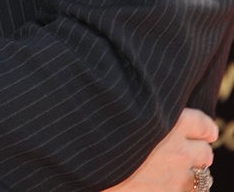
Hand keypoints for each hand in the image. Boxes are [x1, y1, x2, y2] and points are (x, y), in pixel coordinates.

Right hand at [102, 107, 216, 191]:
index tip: (203, 131)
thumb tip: (159, 116)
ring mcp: (175, 178)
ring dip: (192, 171)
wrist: (90, 163)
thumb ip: (148, 112)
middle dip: (198, 151)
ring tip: (179, 168)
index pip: (203, 125)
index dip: (204, 128)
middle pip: (205, 152)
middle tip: (189, 150)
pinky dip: (180, 187)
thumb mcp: (126, 111)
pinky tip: (166, 182)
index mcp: (172, 122)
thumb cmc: (102, 130)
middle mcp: (179, 150)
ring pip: (201, 177)